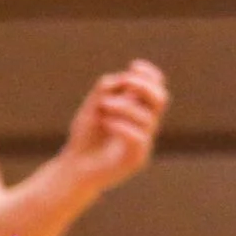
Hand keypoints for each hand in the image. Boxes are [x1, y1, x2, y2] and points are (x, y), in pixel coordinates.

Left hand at [58, 60, 169, 193]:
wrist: (74, 169)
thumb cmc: (84, 137)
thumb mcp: (91, 108)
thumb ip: (104, 90)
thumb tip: (120, 79)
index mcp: (137, 110)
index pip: (156, 88)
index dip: (149, 75)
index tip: (133, 66)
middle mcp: (144, 125)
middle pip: (161, 100)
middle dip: (145, 86)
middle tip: (125, 82)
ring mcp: (142, 142)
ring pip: (147, 117)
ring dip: (125, 105)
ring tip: (104, 106)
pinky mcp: (135, 159)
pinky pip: (139, 137)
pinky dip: (123, 125)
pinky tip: (107, 122)